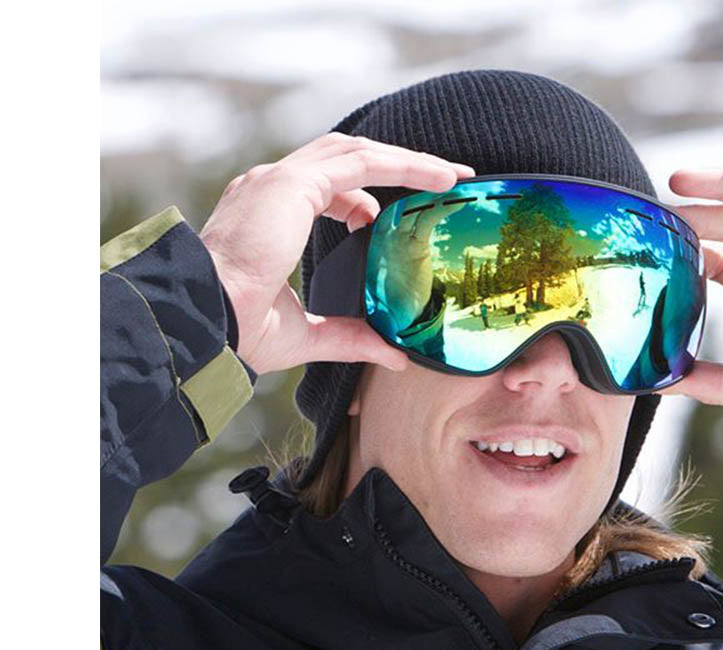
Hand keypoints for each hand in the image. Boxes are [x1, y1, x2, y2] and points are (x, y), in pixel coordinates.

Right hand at [198, 132, 476, 374]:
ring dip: (406, 161)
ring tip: (450, 176)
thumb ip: (350, 337)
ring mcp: (278, 181)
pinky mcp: (293, 185)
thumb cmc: (238, 331)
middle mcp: (270, 188)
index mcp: (267, 216)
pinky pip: (361, 163)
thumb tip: (394, 356)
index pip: (324, 190)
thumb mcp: (307, 334)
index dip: (364, 200)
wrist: (205, 319)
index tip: (394, 222)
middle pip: (345, 160)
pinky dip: (402, 165)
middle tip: (441, 183)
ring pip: (356, 153)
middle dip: (395, 166)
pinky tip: (437, 179)